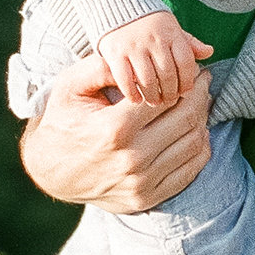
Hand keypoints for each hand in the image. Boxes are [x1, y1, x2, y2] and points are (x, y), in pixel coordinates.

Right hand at [20, 54, 211, 211]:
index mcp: (115, 128)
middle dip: (201, 96)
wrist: (50, 171)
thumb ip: (101, 66)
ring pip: (193, 145)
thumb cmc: (63, 120)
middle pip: (186, 120)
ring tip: (200, 104)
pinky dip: (200, 148)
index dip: (187, 81)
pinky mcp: (147, 198)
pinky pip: (189, 171)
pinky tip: (196, 131)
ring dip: (204, 120)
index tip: (195, 70)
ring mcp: (141, 182)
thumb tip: (136, 57)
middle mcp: (131, 158)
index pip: (168, 98)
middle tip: (203, 82)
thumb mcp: (70, 86)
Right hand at [96, 9, 213, 106]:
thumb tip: (209, 52)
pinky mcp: (115, 53)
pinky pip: (125, 79)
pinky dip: (132, 93)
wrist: (118, 4)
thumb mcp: (172, 27)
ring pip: (147, 80)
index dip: (187, 81)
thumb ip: (189, 42)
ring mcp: (133, 47)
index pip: (185, 62)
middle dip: (170, 92)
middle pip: (167, 74)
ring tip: (154, 101)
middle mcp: (153, 40)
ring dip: (153, 96)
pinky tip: (136, 99)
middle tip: (169, 100)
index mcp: (171, 33)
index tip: (184, 91)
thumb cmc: (150, 22)